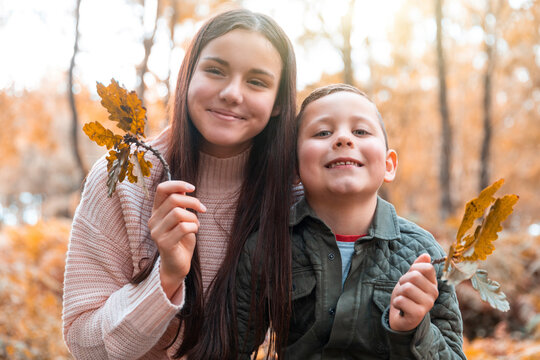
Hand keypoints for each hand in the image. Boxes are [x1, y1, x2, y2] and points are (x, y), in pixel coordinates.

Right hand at [148, 181, 206, 297]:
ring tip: (196, 224)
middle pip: (174, 199)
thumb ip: (180, 204)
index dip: (178, 184)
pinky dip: (194, 227)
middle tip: (203, 209)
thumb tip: (184, 187)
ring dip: (193, 217)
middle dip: (193, 202)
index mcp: (156, 211)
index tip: (193, 188)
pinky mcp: (164, 243)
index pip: (161, 189)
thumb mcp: (182, 218)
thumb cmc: (181, 239)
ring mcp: (157, 232)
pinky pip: (183, 227)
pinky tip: (194, 231)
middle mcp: (153, 220)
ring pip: (178, 213)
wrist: (177, 264)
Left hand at [389, 253, 437, 331]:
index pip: (427, 267)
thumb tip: (426, 255)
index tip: (410, 278)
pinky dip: (396, 302)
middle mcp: (434, 293)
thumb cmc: (407, 296)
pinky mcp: (418, 314)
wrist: (402, 318)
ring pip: (406, 288)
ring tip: (402, 299)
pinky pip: (401, 300)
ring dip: (398, 293)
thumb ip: (418, 267)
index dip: (413, 269)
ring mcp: (427, 304)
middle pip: (414, 276)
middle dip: (402, 281)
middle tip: (403, 290)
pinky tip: (401, 308)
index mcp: (433, 283)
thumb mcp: (410, 279)